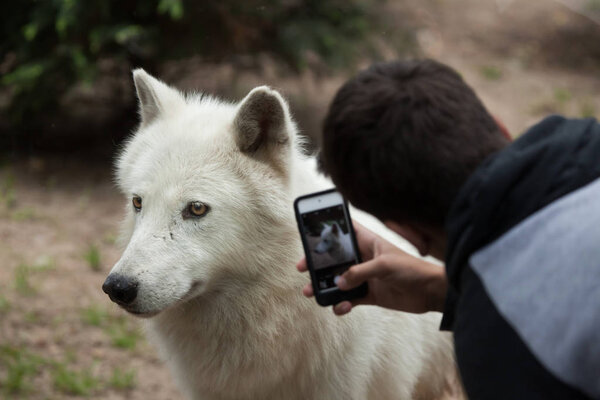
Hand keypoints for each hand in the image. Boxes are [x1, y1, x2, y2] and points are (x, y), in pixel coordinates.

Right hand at [296, 221, 446, 315]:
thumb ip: (359, 273)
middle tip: (302, 268)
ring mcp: (365, 277)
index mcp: (367, 243)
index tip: (309, 235)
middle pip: (334, 259)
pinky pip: (348, 299)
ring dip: (324, 287)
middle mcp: (363, 258)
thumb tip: (338, 282)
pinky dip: (341, 304)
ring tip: (312, 292)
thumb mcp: (384, 266)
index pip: (344, 231)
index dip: (327, 231)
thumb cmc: (411, 270)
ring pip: (338, 281)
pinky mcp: (369, 294)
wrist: (430, 293)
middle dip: (317, 264)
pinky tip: (342, 307)